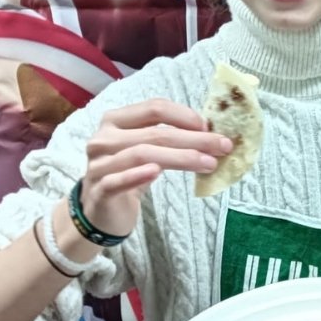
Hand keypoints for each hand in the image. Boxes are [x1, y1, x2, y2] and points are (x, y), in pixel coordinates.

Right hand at [81, 99, 231, 236]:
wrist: (101, 211)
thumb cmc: (129, 174)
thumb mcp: (147, 150)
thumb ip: (168, 138)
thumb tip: (211, 133)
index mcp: (116, 120)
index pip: (154, 108)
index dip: (185, 116)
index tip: (210, 127)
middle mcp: (103, 138)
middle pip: (154, 133)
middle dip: (194, 139)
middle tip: (223, 146)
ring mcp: (98, 164)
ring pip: (142, 155)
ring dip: (180, 158)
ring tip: (208, 163)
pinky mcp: (98, 190)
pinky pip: (118, 180)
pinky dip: (138, 175)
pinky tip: (157, 174)